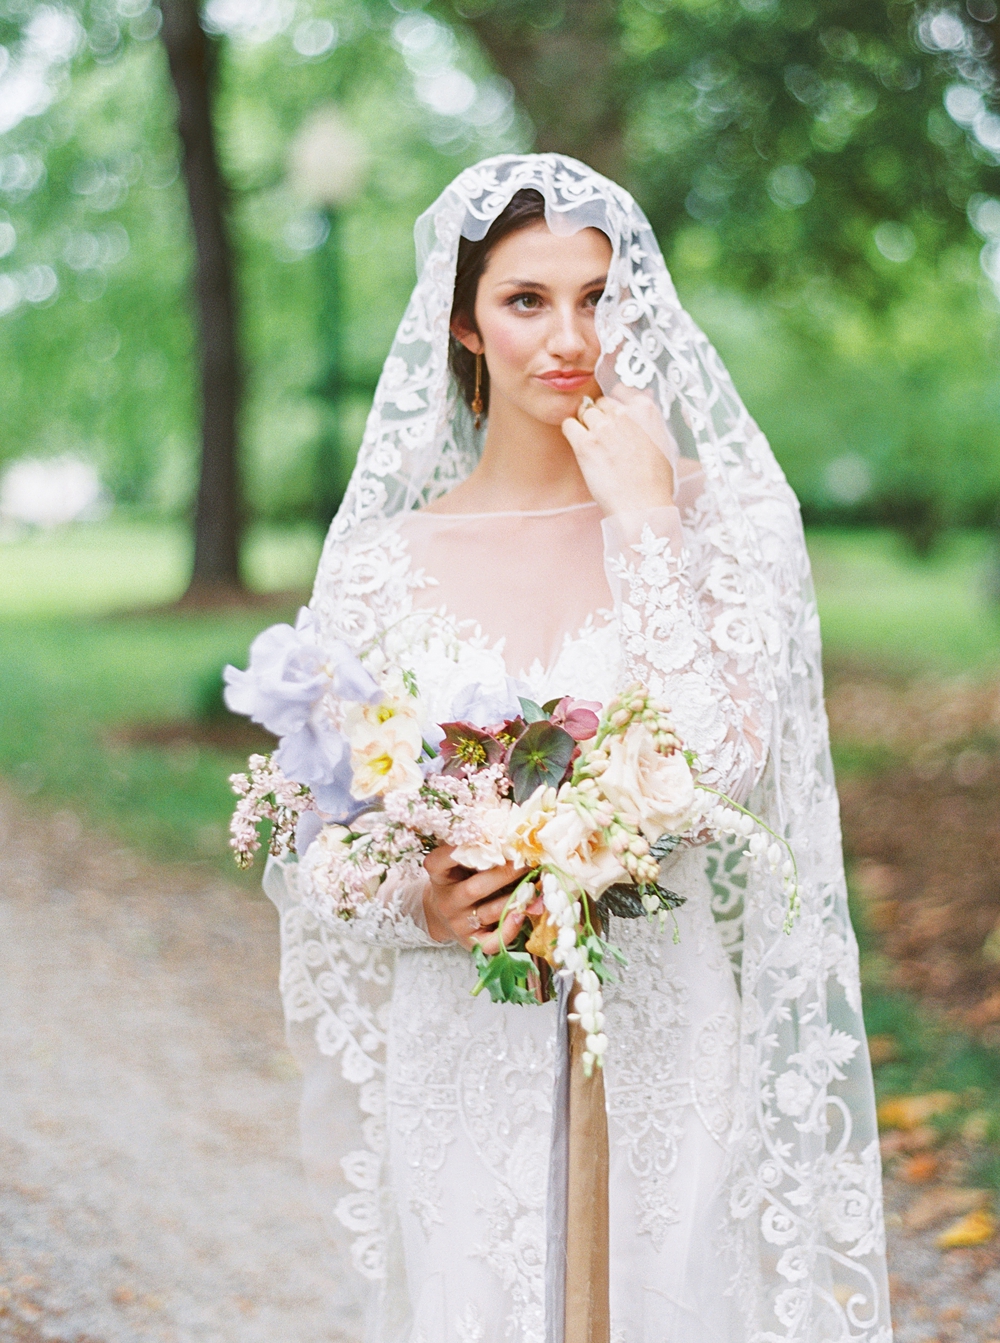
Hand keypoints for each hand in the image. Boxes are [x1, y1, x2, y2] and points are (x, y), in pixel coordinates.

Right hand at [423, 846, 528, 952]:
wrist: (442, 915)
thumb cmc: (457, 879)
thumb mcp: (455, 863)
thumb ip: (472, 849)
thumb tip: (505, 830)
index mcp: (439, 876)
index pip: (438, 863)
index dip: (454, 852)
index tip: (481, 838)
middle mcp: (447, 901)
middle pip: (474, 889)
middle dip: (504, 873)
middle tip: (526, 860)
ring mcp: (459, 924)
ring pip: (490, 912)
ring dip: (515, 897)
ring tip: (533, 882)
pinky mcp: (472, 942)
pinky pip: (491, 942)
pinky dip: (509, 930)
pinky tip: (521, 914)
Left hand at [561, 395, 674, 515]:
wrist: (643, 505)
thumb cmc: (656, 480)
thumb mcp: (664, 442)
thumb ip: (650, 419)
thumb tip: (644, 397)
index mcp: (645, 410)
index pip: (619, 391)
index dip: (614, 405)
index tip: (614, 418)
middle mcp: (623, 414)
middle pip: (600, 403)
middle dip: (600, 416)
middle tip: (604, 439)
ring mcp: (603, 428)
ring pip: (584, 413)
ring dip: (586, 425)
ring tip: (594, 446)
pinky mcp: (585, 444)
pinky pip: (568, 425)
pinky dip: (571, 432)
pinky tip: (580, 446)